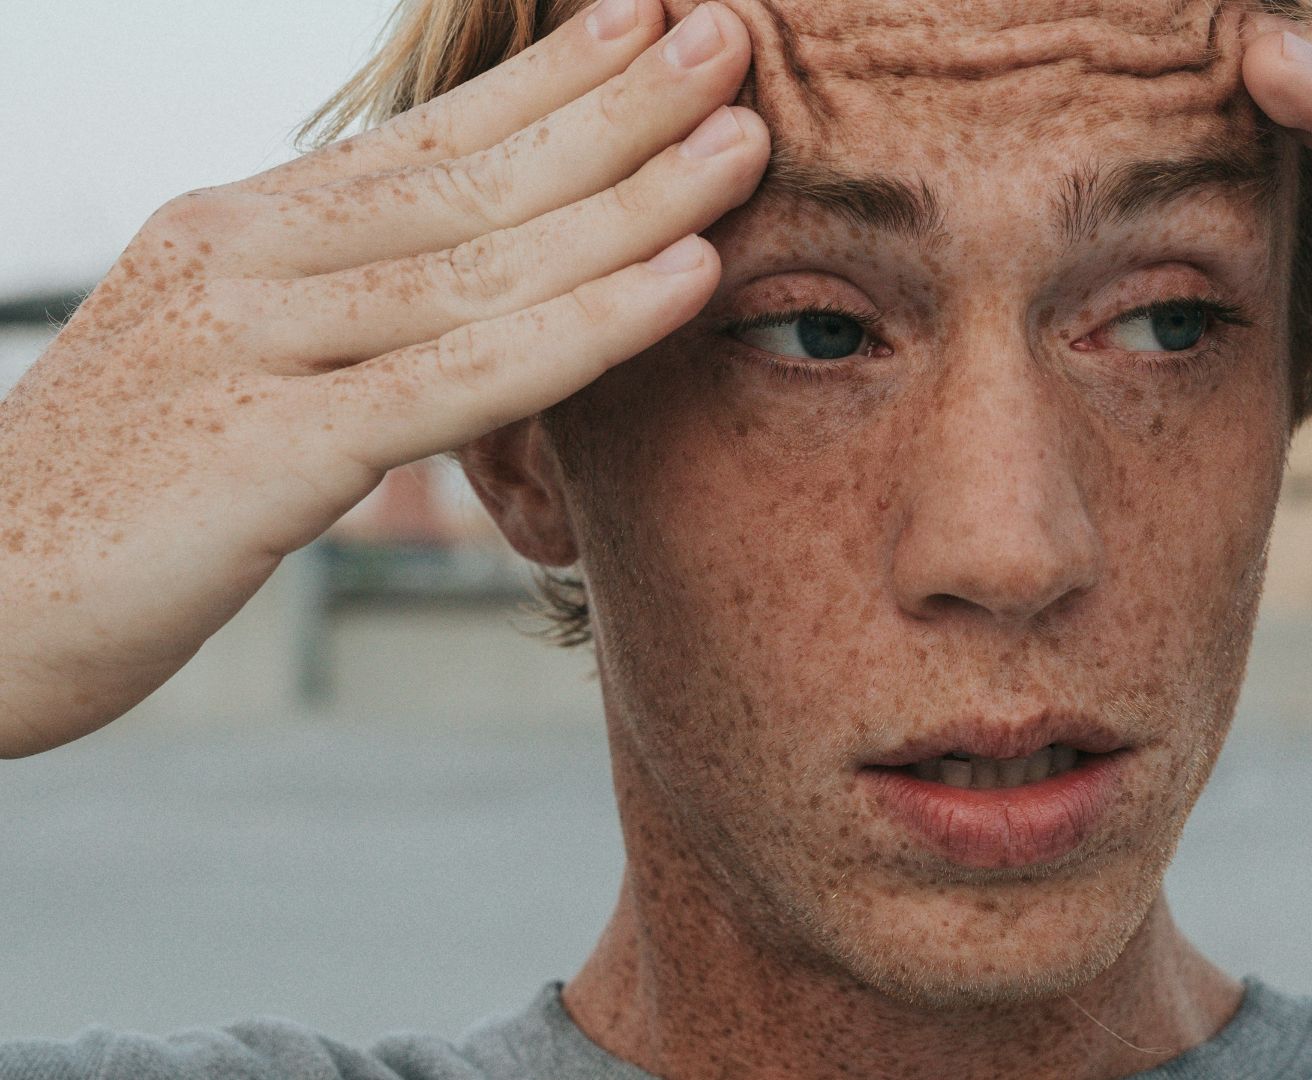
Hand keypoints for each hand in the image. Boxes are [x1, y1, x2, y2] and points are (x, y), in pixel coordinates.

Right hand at [0, 1, 768, 756]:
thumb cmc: (108, 501)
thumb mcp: (217, 370)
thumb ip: (326, 320)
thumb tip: (450, 294)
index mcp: (236, 232)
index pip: (421, 138)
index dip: (545, 79)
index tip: (646, 21)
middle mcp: (244, 260)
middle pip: (470, 176)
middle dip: (616, 108)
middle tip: (731, 41)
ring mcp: (252, 346)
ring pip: (483, 260)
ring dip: (633, 197)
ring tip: (743, 139)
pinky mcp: (266, 452)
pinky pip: (460, 376)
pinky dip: (586, 326)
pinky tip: (684, 280)